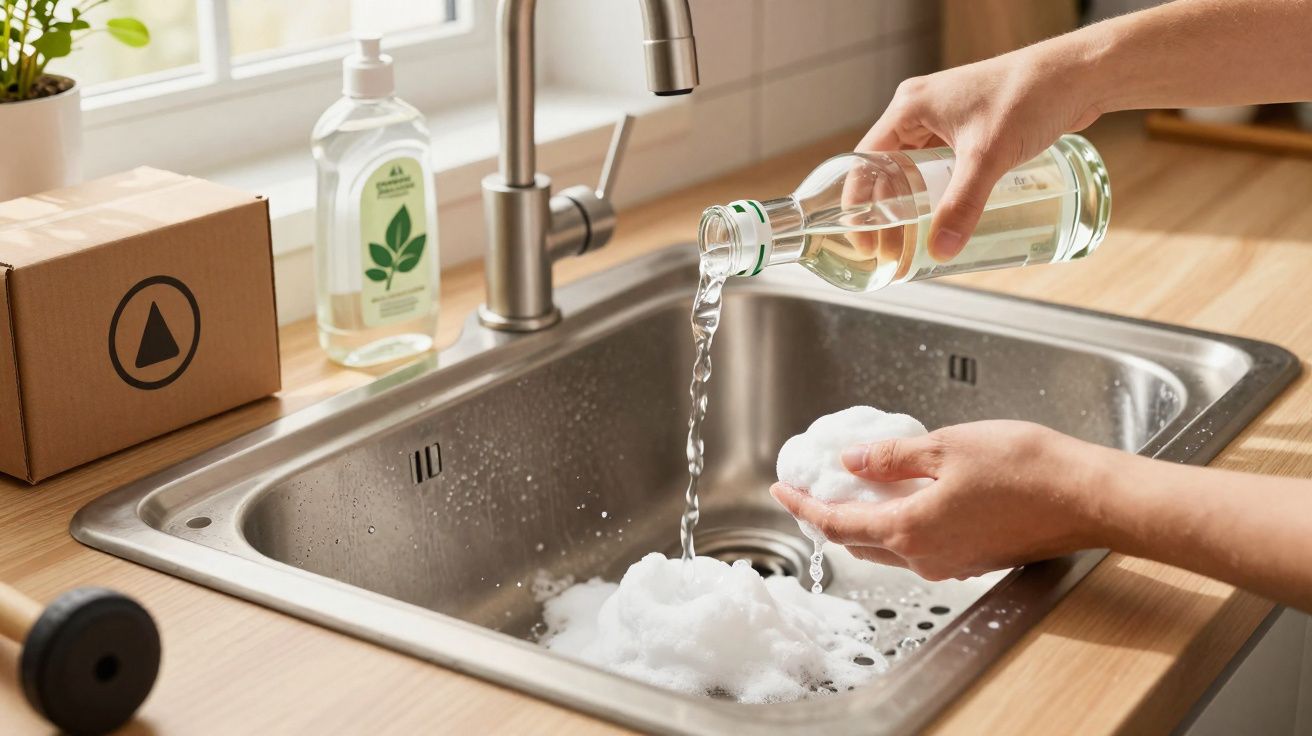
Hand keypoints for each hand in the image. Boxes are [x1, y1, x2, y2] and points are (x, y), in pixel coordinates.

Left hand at [770, 421, 1112, 580]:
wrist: (1087, 497)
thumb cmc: (1025, 468)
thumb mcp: (946, 448)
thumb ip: (891, 458)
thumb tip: (851, 462)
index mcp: (910, 531)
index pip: (837, 525)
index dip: (804, 507)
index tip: (782, 490)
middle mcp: (925, 558)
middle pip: (858, 542)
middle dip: (828, 517)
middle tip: (812, 489)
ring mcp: (951, 563)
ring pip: (889, 548)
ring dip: (863, 522)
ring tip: (850, 489)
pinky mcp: (974, 559)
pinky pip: (919, 547)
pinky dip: (897, 525)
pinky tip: (900, 498)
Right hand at [859, 44, 1102, 260]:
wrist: (1079, 75)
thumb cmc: (1030, 95)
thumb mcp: (988, 155)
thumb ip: (964, 204)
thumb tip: (942, 248)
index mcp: (910, 106)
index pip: (866, 159)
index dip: (859, 201)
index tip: (862, 236)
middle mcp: (921, 110)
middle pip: (888, 168)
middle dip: (884, 209)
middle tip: (887, 248)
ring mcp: (946, 119)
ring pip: (915, 169)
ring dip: (911, 202)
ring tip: (909, 240)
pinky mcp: (970, 129)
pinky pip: (941, 166)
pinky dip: (936, 192)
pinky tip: (941, 216)